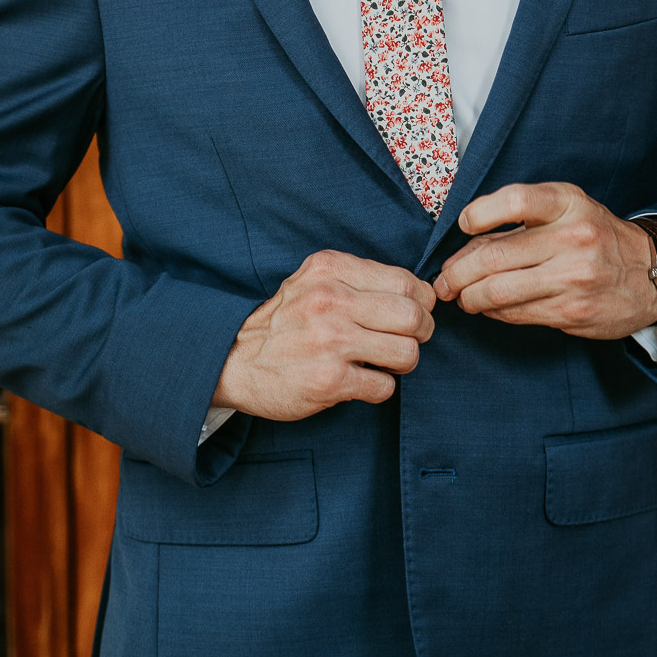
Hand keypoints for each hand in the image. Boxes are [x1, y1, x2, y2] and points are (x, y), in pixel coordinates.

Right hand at [212, 249, 435, 421]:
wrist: (234, 360)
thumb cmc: (285, 321)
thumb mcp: (313, 280)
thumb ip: (358, 278)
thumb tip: (417, 291)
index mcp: (330, 269)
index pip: (405, 281)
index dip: (421, 301)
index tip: (416, 311)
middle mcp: (330, 301)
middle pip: (413, 316)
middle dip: (421, 332)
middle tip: (409, 339)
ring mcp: (330, 341)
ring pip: (407, 352)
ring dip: (403, 362)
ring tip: (384, 361)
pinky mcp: (329, 380)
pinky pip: (385, 386)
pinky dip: (380, 387)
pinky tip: (361, 379)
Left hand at [433, 182, 656, 337]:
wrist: (652, 273)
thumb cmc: (595, 235)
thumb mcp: (565, 211)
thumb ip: (517, 225)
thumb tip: (463, 250)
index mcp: (568, 203)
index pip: (515, 201)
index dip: (480, 214)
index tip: (464, 225)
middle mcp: (573, 238)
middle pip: (496, 256)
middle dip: (458, 272)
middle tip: (443, 280)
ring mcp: (574, 278)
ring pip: (500, 291)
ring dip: (469, 297)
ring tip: (460, 296)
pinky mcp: (573, 311)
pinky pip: (517, 314)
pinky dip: (493, 312)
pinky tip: (487, 307)